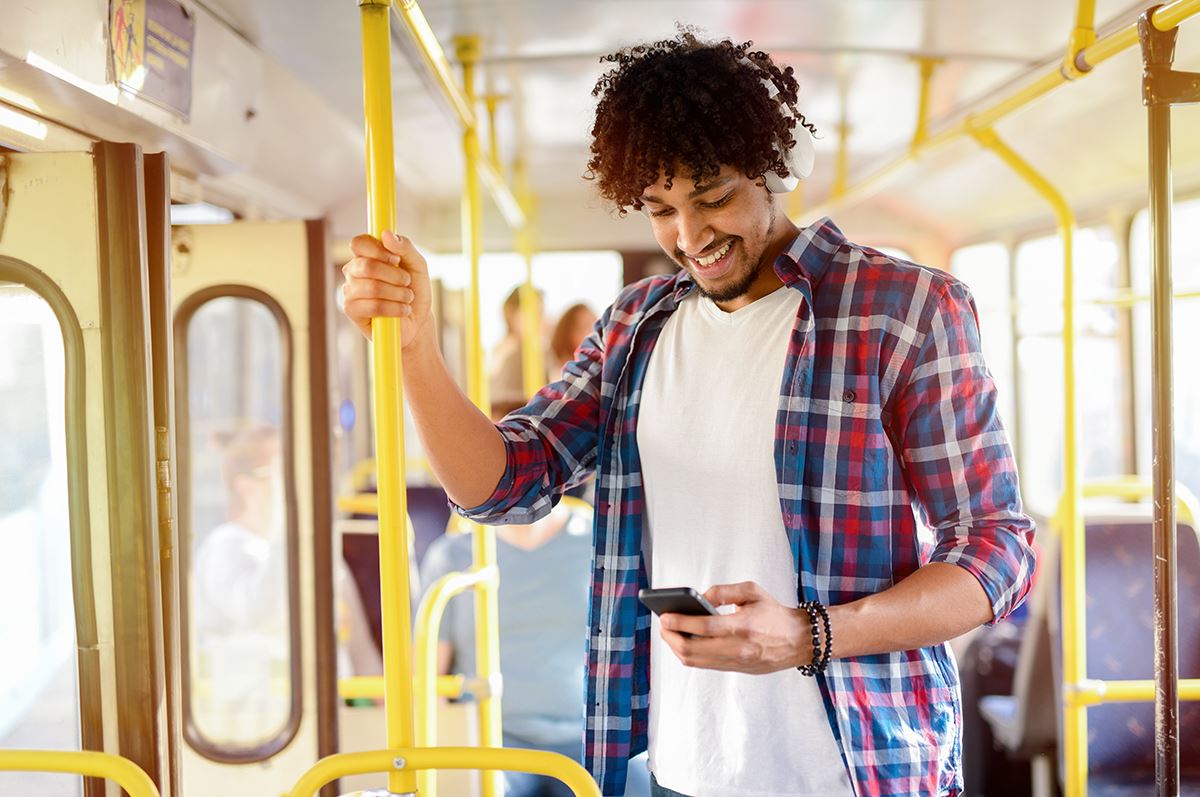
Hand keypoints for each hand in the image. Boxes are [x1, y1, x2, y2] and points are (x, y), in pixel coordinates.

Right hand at [341, 230, 433, 346]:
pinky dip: (394, 308)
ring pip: (372, 287)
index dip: (378, 250)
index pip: (359, 243)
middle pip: (367, 266)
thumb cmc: (415, 290)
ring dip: (398, 294)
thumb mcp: (418, 265)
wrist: (418, 320)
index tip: (396, 259)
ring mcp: (350, 290)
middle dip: (395, 276)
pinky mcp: (351, 310)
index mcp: (366, 256)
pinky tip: (402, 310)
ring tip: (407, 298)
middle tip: (406, 282)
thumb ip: (405, 247)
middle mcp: (353, 271)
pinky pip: (373, 306)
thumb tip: (386, 233)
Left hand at [658, 581, 812, 673]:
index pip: (704, 626)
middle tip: (663, 623)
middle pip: (693, 649)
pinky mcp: (735, 669)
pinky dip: (689, 654)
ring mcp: (735, 662)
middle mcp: (738, 648)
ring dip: (676, 647)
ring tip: (669, 632)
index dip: (680, 622)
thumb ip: (723, 591)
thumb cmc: (773, 612)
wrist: (798, 640)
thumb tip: (699, 597)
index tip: (664, 615)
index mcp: (743, 626)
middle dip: (671, 637)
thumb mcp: (752, 591)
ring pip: (695, 661)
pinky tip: (683, 641)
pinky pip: (704, 665)